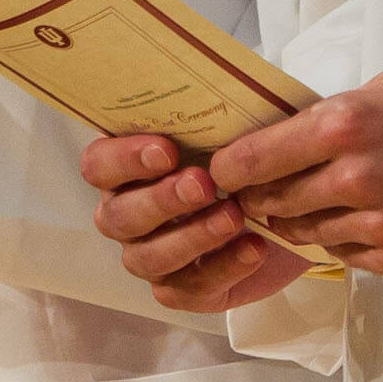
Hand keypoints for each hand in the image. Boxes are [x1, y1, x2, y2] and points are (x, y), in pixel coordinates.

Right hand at [82, 132, 314, 311]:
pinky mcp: (182, 290)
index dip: (124, 160)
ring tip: (235, 217)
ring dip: (192, 237)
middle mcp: (125, 214)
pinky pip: (188, 289)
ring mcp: (149, 256)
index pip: (97, 165)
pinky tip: (254, 247)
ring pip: (148, 258)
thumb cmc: (241, 157)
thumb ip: (205, 116)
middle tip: (204, 184)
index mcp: (124, 168)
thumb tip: (205, 92)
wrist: (285, 203)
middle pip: (118, 217)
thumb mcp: (227, 127)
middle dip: (160, 201)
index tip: (168, 150)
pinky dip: (223, 267)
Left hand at [203, 66, 382, 281]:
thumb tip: (291, 139)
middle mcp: (356, 179)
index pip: (252, 159)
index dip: (228, 169)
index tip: (218, 173)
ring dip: (303, 223)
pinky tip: (360, 222)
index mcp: (344, 125)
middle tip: (255, 194)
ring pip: (311, 236)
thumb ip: (335, 119)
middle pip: (274, 202)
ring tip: (308, 208)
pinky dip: (348, 243)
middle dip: (260, 198)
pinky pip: (353, 258)